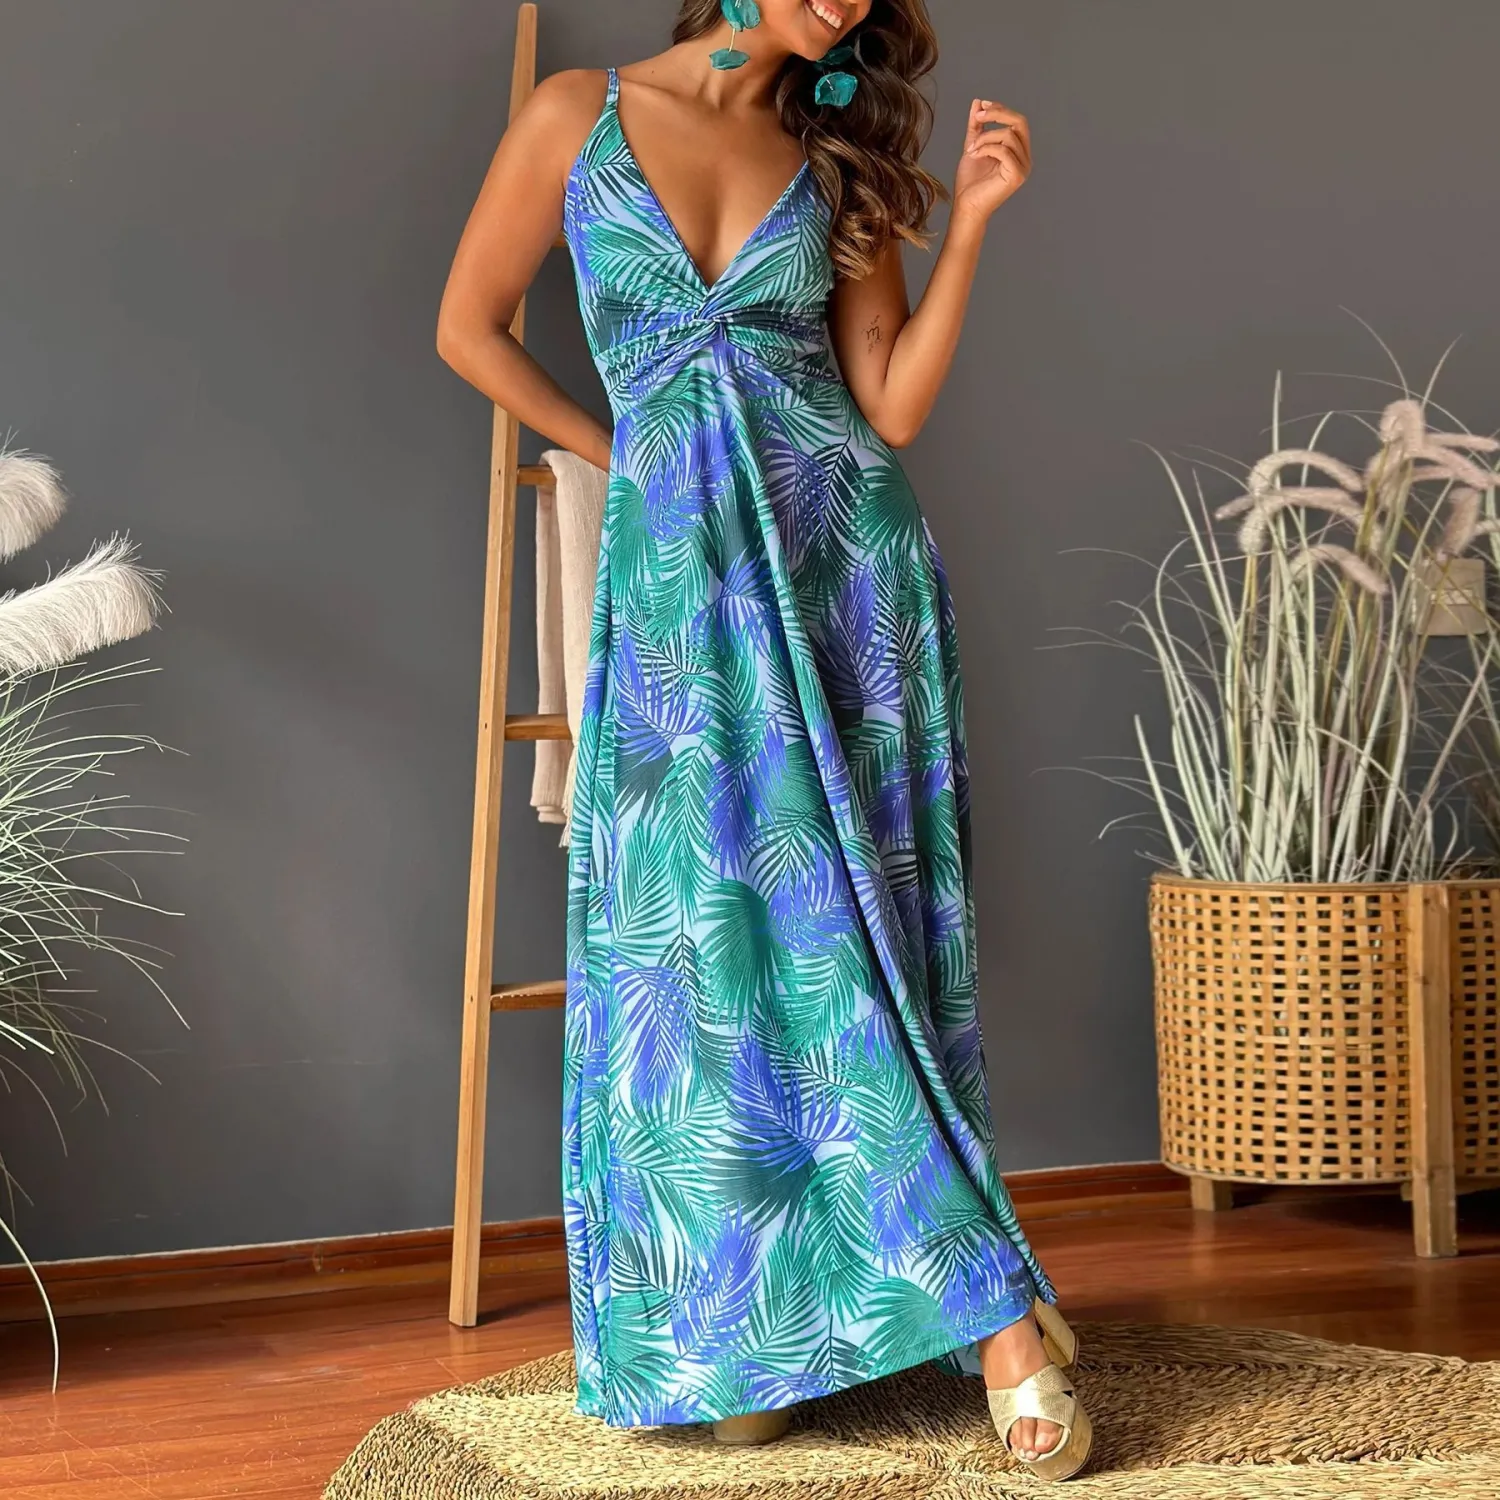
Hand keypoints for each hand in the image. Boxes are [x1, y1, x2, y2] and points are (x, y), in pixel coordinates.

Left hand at [953, 98, 1031, 228]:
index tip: (981, 106)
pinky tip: (974, 155)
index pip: (1017, 121)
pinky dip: (986, 148)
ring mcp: (1023, 167)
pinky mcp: (1017, 175)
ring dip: (986, 138)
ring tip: (971, 149)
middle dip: (998, 114)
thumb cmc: (970, 182)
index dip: (1000, 109)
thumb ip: (977, 126)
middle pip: (1020, 123)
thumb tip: (978, 102)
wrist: (966, 206)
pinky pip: (1004, 151)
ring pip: (1009, 136)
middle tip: (979, 116)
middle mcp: (1025, 157)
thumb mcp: (973, 146)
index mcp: (1018, 150)